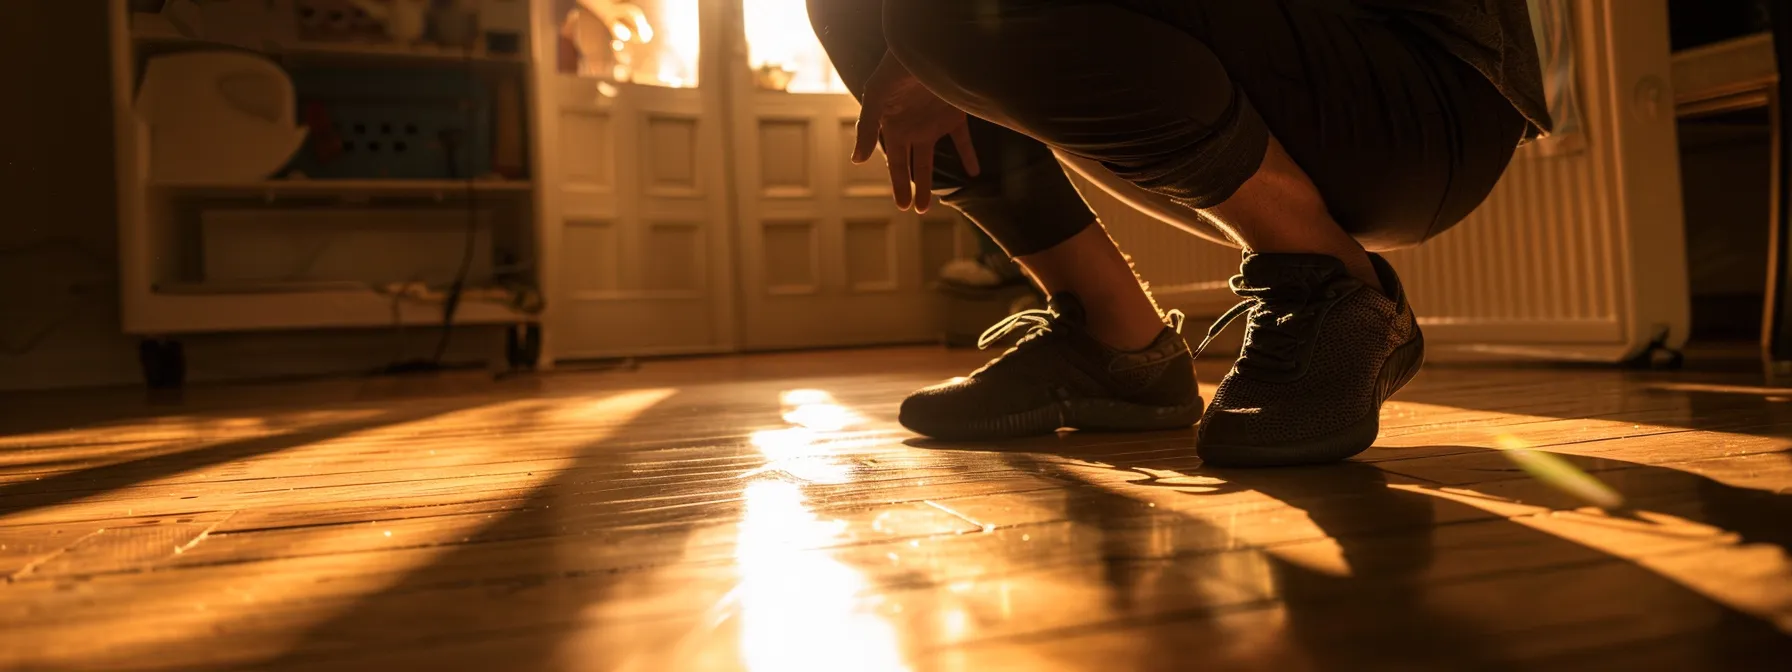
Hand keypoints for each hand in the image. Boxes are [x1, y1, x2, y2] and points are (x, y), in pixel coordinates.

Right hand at [853, 51, 979, 212]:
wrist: (928, 47)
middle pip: (913, 165)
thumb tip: (856, 161)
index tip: (902, 206)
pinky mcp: (955, 115)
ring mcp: (933, 122)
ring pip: (934, 158)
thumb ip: (866, 128)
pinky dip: (969, 155)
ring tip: (933, 204)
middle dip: (914, 188)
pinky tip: (974, 172)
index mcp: (893, 127)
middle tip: (916, 211)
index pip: (894, 162)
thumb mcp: (876, 96)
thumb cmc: (896, 69)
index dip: (898, 184)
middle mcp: (913, 129)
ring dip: (934, 180)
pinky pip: (963, 140)